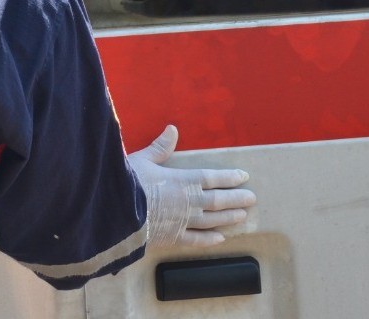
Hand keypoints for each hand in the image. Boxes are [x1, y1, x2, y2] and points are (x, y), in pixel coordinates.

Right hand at [128, 125, 255, 247]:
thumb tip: (172, 128)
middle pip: (218, 200)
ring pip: (212, 220)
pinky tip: (220, 239)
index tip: (244, 177)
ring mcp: (183, 222)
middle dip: (236, 198)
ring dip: (228, 218)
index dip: (229, 177)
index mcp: (183, 180)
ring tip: (242, 216)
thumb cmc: (129, 183)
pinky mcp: (173, 238)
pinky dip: (210, 239)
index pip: (213, 177)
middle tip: (252, 198)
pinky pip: (196, 240)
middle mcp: (189, 202)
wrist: (116, 213)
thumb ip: (160, 147)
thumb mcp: (144, 159)